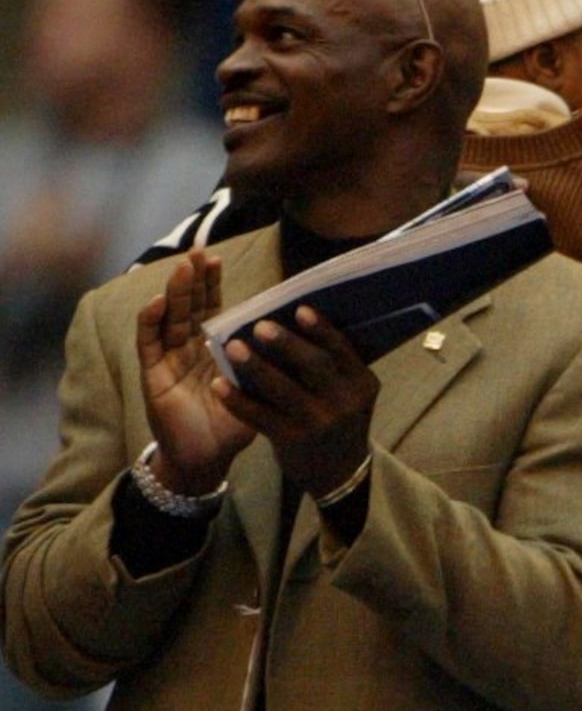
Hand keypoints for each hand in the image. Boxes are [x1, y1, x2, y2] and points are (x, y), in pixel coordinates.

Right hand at [135, 248, 249, 493]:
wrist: (208, 459)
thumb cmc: (234, 423)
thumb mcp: (257, 388)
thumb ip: (269, 364)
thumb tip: (302, 338)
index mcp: (212, 347)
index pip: (211, 308)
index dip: (211, 284)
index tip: (216, 259)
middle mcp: (187, 348)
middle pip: (188, 306)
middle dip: (191, 279)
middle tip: (198, 251)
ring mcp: (168, 359)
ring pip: (168, 318)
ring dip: (173, 292)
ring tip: (181, 267)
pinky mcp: (152, 376)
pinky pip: (149, 344)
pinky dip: (150, 322)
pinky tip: (156, 302)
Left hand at [217, 304, 376, 495]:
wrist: (339, 471)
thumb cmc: (336, 417)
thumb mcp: (348, 393)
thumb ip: (330, 365)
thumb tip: (287, 323)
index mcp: (362, 384)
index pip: (342, 351)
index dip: (322, 330)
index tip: (300, 309)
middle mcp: (345, 403)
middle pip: (315, 366)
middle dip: (286, 344)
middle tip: (260, 325)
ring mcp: (319, 424)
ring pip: (284, 390)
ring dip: (256, 366)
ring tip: (233, 347)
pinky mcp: (293, 441)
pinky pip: (261, 417)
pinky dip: (238, 400)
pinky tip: (220, 384)